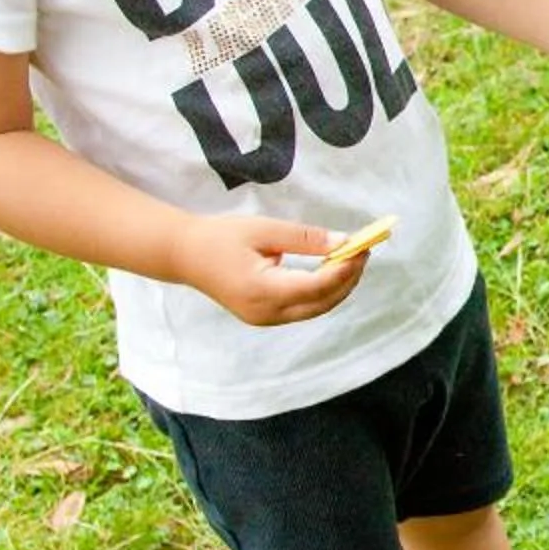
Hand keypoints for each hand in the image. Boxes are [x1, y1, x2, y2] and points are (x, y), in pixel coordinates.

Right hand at [171, 213, 368, 325]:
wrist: (184, 255)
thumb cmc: (221, 237)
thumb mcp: (264, 230)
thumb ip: (305, 238)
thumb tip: (344, 241)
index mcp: (263, 290)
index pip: (318, 285)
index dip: (346, 268)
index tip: (363, 246)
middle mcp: (266, 312)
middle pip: (322, 303)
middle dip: (347, 279)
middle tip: (363, 251)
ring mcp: (264, 319)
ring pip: (315, 309)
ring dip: (337, 287)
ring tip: (351, 258)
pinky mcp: (263, 317)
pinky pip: (302, 308)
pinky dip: (320, 291)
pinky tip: (329, 270)